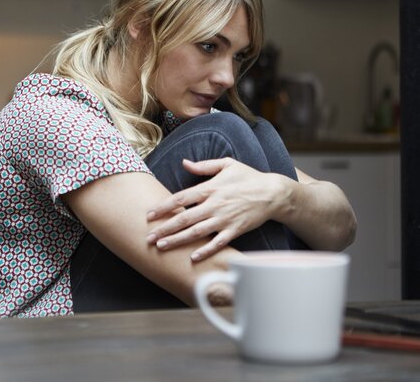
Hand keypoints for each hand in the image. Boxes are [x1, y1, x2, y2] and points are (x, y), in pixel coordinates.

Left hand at [146, 158, 288, 261]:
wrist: (273, 193)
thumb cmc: (248, 177)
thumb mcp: (226, 164)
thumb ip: (204, 166)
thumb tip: (184, 163)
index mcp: (210, 188)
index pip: (181, 198)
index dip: (163, 206)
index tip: (149, 214)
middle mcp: (215, 205)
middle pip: (184, 218)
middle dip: (164, 228)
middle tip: (148, 237)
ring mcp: (225, 219)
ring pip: (197, 232)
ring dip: (178, 240)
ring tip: (161, 246)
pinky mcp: (236, 230)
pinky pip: (218, 242)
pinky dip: (206, 250)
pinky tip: (193, 257)